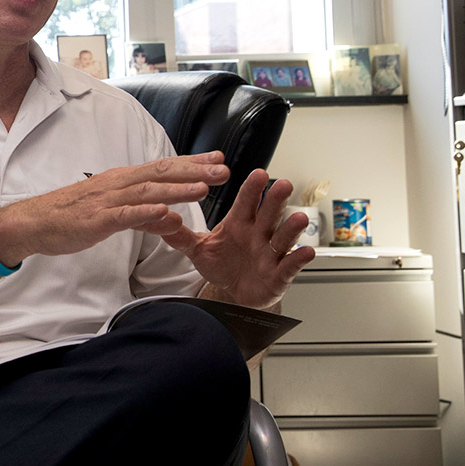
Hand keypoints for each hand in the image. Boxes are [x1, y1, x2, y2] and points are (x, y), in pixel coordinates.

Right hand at [0, 151, 230, 262]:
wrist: (33, 223)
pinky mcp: (96, 220)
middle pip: (160, 173)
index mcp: (121, 180)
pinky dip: (145, 213)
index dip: (192, 163)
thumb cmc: (70, 215)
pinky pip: (124, 216)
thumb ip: (141, 214)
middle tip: (224, 169)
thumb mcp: (111, 212)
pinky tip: (164, 212)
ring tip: (204, 188)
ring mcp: (106, 201)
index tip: (219, 159)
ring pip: (147, 192)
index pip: (162, 168)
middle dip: (194, 171)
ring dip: (177, 188)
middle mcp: (117, 184)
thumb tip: (169, 216)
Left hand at [160, 168, 315, 307]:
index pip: (246, 202)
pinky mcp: (279, 274)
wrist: (234, 292)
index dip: (252, 189)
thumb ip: (180, 235)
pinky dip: (298, 259)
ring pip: (283, 238)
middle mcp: (258, 234)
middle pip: (268, 214)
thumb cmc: (221, 264)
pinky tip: (306, 251)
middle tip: (282, 184)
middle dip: (275, 200)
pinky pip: (290, 265)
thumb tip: (157, 219)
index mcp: (239, 223)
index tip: (258, 174)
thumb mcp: (197, 249)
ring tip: (298, 218)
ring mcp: (270, 253)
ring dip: (291, 228)